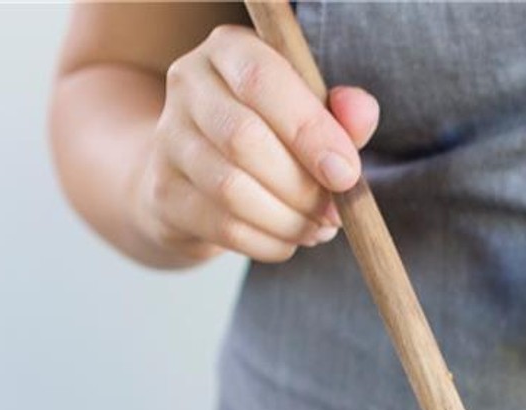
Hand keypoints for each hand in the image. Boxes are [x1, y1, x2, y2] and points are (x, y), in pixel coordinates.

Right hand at [133, 24, 378, 264]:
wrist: (201, 173)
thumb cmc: (272, 135)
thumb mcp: (311, 113)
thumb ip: (342, 113)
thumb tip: (360, 113)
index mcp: (230, 49)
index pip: (263, 80)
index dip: (310, 131)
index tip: (346, 174)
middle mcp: (189, 84)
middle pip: (244, 139)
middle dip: (303, 187)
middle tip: (335, 212)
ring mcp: (169, 140)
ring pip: (232, 190)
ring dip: (290, 220)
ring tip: (318, 227)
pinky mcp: (164, 193)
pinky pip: (224, 227)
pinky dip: (270, 242)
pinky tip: (290, 238)